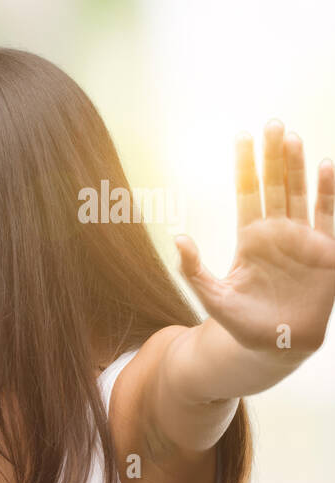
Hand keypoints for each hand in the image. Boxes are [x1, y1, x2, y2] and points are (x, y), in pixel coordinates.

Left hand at [176, 121, 334, 355]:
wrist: (275, 345)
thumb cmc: (242, 321)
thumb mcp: (212, 295)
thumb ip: (194, 268)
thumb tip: (177, 237)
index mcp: (250, 237)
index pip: (248, 192)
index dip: (245, 165)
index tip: (241, 136)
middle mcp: (278, 231)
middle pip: (276, 185)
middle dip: (274, 156)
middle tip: (272, 124)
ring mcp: (304, 239)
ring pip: (302, 194)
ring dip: (299, 167)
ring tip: (293, 139)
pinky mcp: (327, 251)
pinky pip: (329, 215)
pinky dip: (329, 193)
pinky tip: (327, 167)